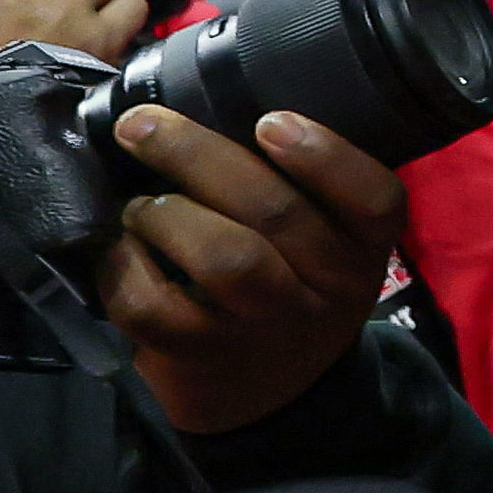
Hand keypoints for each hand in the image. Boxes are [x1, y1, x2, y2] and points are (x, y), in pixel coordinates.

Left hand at [101, 108, 408, 438]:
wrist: (267, 394)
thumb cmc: (289, 288)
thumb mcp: (326, 246)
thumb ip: (301, 190)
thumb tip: (210, 97)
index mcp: (364, 249)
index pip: (375, 200)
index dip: (325, 156)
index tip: (270, 120)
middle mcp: (328, 290)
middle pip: (275, 212)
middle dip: (197, 155)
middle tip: (143, 126)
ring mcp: (266, 327)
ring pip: (223, 257)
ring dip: (164, 214)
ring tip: (138, 205)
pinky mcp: (203, 356)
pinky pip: (154, 305)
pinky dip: (122, 267)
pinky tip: (117, 250)